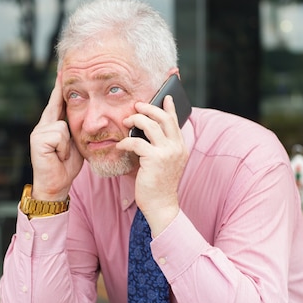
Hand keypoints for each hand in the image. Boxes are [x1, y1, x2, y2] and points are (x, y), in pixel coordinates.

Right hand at [29, 75, 83, 200]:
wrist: (55, 185)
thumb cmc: (66, 166)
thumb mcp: (76, 144)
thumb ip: (76, 130)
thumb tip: (88, 119)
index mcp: (51, 126)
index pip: (57, 103)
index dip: (60, 88)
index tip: (62, 71)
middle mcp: (42, 126)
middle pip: (56, 105)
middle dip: (60, 90)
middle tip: (63, 69)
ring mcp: (38, 132)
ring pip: (64, 125)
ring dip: (68, 144)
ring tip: (63, 154)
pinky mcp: (37, 140)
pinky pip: (60, 134)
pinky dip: (64, 147)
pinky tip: (57, 156)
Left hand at [117, 95, 188, 235]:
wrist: (161, 205)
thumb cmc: (159, 185)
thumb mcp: (164, 163)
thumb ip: (161, 147)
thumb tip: (147, 131)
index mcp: (181, 147)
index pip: (176, 122)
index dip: (170, 108)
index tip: (166, 97)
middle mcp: (177, 147)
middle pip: (163, 118)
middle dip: (148, 108)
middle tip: (137, 106)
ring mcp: (167, 153)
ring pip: (150, 125)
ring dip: (136, 120)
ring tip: (126, 121)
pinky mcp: (155, 159)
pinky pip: (137, 143)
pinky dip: (126, 142)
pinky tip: (120, 146)